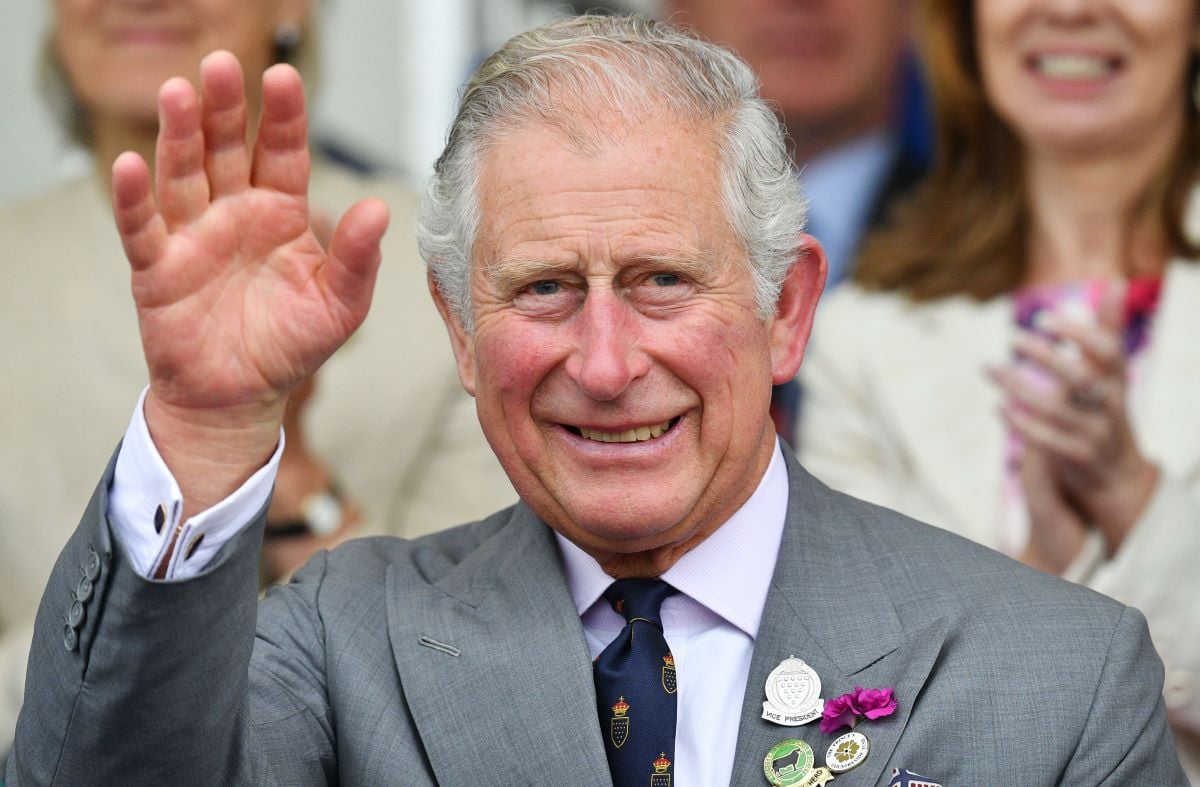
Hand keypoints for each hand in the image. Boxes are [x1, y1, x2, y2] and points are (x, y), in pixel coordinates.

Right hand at [110, 51, 387, 516]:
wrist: (241, 398)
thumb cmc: (291, 346)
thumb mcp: (339, 306)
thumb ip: (359, 260)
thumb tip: (380, 209)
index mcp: (281, 214)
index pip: (282, 153)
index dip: (282, 117)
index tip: (284, 77)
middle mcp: (234, 213)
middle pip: (226, 149)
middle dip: (225, 109)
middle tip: (223, 64)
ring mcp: (193, 236)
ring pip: (182, 174)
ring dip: (178, 136)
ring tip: (178, 93)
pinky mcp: (157, 268)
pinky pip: (142, 227)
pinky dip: (133, 198)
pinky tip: (130, 165)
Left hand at [990, 283, 1158, 555]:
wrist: (1117, 472)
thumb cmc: (1107, 406)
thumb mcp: (1113, 370)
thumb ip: (1110, 329)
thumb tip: (1116, 282)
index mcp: (1119, 379)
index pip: (1108, 351)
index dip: (1078, 332)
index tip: (1042, 318)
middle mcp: (1110, 404)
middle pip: (1080, 378)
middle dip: (1045, 356)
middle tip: (1011, 335)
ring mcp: (1095, 433)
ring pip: (1056, 410)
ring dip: (1018, 386)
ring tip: (987, 367)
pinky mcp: (1077, 458)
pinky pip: (1048, 441)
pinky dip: (1022, 424)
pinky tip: (998, 407)